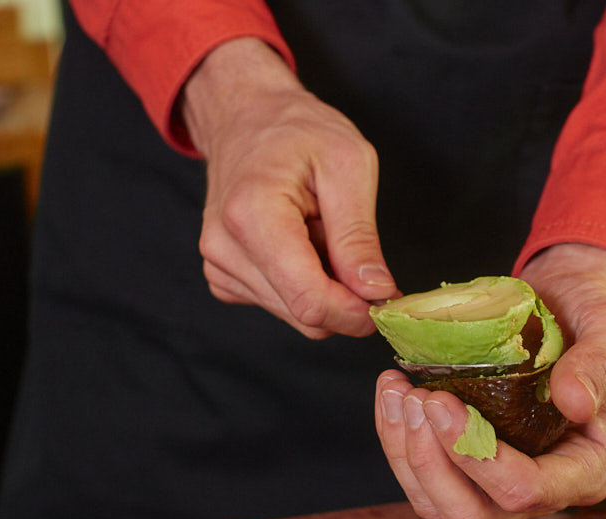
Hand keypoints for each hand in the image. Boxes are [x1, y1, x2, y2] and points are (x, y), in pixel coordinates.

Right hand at [181, 38, 397, 337]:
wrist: (246, 116)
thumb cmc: (298, 130)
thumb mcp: (348, 164)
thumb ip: (359, 236)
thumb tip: (376, 292)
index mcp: (252, 216)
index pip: (308, 300)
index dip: (355, 313)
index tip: (386, 300)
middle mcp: (225, 248)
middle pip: (304, 314)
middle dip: (345, 299)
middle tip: (360, 255)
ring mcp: (218, 265)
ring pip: (295, 314)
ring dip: (325, 287)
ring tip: (322, 234)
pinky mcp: (224, 276)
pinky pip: (280, 304)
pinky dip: (304, 284)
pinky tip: (303, 244)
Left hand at [374, 244, 605, 518]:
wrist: (564, 307)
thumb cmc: (593, 317)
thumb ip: (599, 362)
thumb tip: (573, 402)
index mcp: (586, 472)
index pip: (526, 492)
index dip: (477, 457)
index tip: (441, 400)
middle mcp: (542, 493)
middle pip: (472, 516)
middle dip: (431, 463)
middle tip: (417, 398)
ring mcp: (498, 486)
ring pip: (436, 505)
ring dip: (405, 452)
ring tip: (398, 389)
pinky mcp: (466, 469)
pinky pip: (421, 479)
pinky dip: (396, 439)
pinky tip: (394, 392)